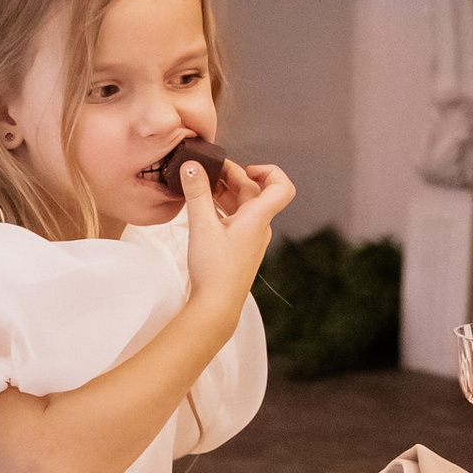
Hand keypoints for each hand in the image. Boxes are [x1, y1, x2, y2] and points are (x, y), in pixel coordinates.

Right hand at [177, 154, 294, 319]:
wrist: (216, 306)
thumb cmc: (215, 271)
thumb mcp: (202, 226)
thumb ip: (197, 193)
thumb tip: (191, 166)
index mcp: (258, 218)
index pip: (281, 186)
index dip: (269, 170)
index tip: (245, 168)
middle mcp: (259, 227)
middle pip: (253, 191)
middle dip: (231, 177)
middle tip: (206, 171)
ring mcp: (249, 239)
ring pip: (241, 206)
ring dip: (223, 192)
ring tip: (199, 187)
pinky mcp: (238, 249)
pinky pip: (233, 220)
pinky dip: (219, 208)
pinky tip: (201, 209)